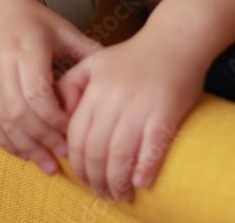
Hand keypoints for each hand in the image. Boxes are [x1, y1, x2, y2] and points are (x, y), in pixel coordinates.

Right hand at [0, 0, 102, 175]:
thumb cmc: (35, 20)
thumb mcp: (62, 29)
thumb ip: (85, 50)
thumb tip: (114, 72)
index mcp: (27, 48)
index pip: (38, 94)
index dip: (55, 118)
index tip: (73, 130)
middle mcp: (2, 64)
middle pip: (21, 113)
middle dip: (44, 139)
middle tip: (66, 155)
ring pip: (4, 122)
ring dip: (27, 148)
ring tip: (49, 164)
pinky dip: (7, 142)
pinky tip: (25, 154)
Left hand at [55, 27, 205, 201]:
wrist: (175, 39)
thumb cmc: (134, 56)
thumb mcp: (95, 62)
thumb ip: (71, 86)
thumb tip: (59, 121)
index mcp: (95, 89)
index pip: (76, 138)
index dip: (78, 166)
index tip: (84, 180)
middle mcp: (114, 97)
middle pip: (96, 151)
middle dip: (97, 180)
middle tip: (103, 193)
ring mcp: (140, 104)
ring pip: (121, 155)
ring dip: (118, 183)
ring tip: (122, 194)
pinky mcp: (166, 109)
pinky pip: (152, 148)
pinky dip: (144, 169)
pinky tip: (142, 182)